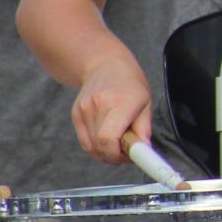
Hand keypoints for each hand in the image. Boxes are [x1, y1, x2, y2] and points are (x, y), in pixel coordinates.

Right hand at [71, 50, 151, 164]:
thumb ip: (144, 129)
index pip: (109, 138)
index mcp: (118, 102)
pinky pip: (85, 142)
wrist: (104, 65)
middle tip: (129, 152)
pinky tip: (109, 141)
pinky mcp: (75, 115)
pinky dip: (97, 148)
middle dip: (116, 157)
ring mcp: (83, 110)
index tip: (132, 156)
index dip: (119, 154)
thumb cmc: (130, 84)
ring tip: (120, 144)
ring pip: (91, 148)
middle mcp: (97, 106)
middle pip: (100, 146)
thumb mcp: (146, 103)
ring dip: (107, 154)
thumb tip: (143, 152)